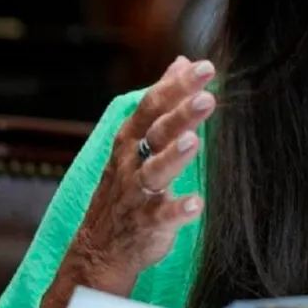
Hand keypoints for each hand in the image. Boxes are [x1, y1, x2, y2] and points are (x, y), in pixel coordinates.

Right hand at [44, 56, 216, 304]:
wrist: (100, 247)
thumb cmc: (127, 183)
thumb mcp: (139, 137)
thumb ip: (163, 100)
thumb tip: (181, 61)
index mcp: (132, 138)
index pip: (154, 105)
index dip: (177, 86)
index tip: (205, 68)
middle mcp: (133, 162)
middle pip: (157, 133)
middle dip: (181, 115)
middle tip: (207, 98)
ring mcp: (138, 193)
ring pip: (156, 171)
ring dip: (174, 157)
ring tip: (193, 142)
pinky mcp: (147, 224)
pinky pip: (162, 217)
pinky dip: (178, 211)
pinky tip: (196, 203)